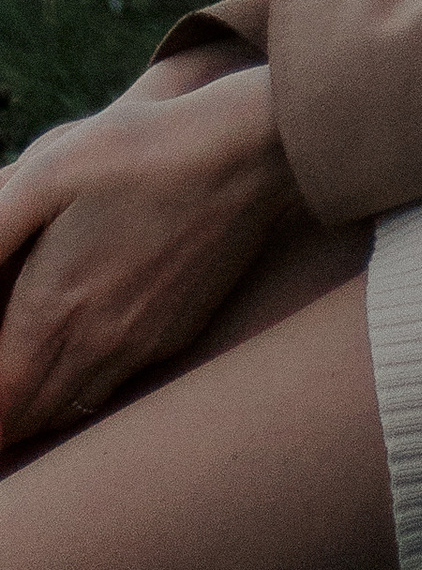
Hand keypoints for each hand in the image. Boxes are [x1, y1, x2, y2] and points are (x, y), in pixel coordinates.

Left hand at [0, 63, 298, 437]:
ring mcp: (142, 346)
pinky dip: (82, 389)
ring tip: (20, 379)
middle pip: (29, 420)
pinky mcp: (176, 334)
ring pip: (72, 411)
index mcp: (54, 311)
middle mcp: (97, 346)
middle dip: (2, 417)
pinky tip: (80, 351)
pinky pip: (115, 387)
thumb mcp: (47, 169)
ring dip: (38, 408)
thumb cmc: (142, 149)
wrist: (249, 151)